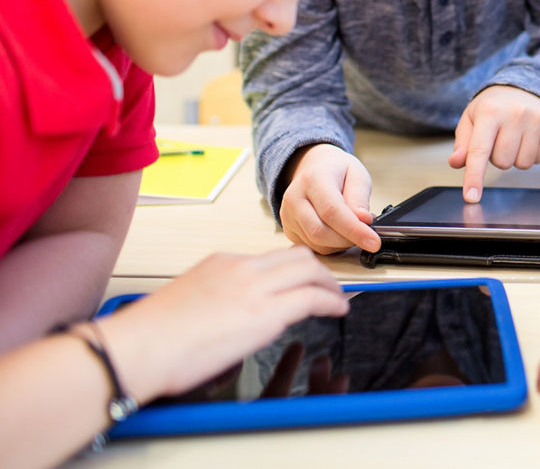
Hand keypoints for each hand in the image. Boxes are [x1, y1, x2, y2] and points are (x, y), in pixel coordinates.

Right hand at [98, 247, 348, 402]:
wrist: (136, 348)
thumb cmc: (150, 337)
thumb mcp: (189, 301)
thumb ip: (216, 298)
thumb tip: (229, 314)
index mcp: (221, 263)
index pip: (270, 258)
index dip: (293, 269)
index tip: (302, 280)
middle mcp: (241, 268)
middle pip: (297, 256)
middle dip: (319, 271)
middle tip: (329, 287)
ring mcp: (254, 287)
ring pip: (310, 270)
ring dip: (330, 285)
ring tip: (337, 299)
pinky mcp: (265, 313)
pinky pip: (312, 298)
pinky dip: (331, 302)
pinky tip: (338, 311)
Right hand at [281, 144, 378, 253]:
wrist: (314, 167)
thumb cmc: (338, 171)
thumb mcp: (357, 174)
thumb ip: (359, 197)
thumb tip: (363, 220)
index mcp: (313, 179)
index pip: (332, 211)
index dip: (354, 230)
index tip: (374, 242)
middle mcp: (295, 198)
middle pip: (320, 232)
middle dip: (349, 240)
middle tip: (367, 234)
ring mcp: (288, 215)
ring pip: (316, 243)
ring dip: (341, 244)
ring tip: (354, 229)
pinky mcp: (289, 229)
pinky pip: (312, 247)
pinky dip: (331, 246)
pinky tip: (340, 233)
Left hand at [450, 86, 539, 201]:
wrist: (525, 87)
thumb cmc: (494, 106)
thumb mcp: (472, 119)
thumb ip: (463, 143)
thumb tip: (456, 162)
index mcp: (490, 111)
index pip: (479, 151)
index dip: (474, 177)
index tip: (471, 197)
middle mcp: (515, 114)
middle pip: (502, 162)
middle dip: (497, 158)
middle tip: (498, 139)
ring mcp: (536, 120)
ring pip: (521, 164)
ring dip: (514, 158)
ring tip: (513, 138)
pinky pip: (538, 159)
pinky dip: (530, 154)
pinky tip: (527, 138)